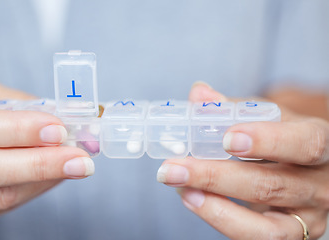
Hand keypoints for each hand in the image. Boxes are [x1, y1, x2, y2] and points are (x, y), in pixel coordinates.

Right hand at [0, 82, 93, 227]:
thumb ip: (17, 105)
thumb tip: (65, 118)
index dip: (17, 130)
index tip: (58, 130)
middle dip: (40, 164)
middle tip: (81, 157)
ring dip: (44, 180)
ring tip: (76, 165)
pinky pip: (1, 208)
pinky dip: (34, 190)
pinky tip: (54, 176)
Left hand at [157, 82, 328, 238]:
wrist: (301, 168)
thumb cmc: (281, 137)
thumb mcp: (266, 116)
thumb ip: (233, 106)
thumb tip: (199, 94)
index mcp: (319, 143)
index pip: (305, 144)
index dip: (268, 141)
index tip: (226, 139)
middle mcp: (319, 184)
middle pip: (271, 185)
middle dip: (215, 177)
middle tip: (174, 168)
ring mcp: (308, 216)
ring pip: (266, 227)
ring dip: (214, 207)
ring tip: (181, 188)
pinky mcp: (292, 236)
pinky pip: (255, 238)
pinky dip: (220, 220)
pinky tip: (193, 199)